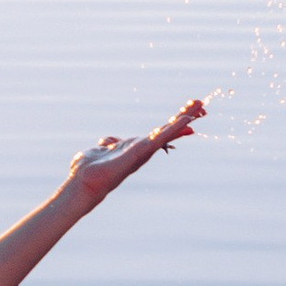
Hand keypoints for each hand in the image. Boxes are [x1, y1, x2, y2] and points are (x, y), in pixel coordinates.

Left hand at [68, 97, 205, 194]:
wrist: (84, 180)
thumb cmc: (90, 170)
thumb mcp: (99, 150)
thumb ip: (107, 144)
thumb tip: (106, 142)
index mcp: (136, 147)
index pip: (160, 133)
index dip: (174, 124)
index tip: (189, 116)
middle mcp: (144, 149)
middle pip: (169, 129)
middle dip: (185, 116)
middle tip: (201, 104)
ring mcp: (145, 150)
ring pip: (169, 130)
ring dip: (185, 117)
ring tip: (200, 105)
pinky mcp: (142, 150)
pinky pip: (162, 136)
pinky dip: (175, 127)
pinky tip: (186, 119)